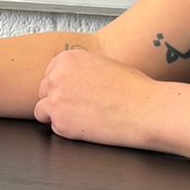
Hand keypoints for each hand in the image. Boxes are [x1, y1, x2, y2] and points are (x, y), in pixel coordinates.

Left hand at [34, 46, 154, 145]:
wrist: (147, 109)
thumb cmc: (133, 88)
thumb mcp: (102, 64)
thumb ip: (80, 70)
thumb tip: (69, 81)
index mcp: (68, 58)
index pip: (49, 73)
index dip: (62, 85)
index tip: (75, 92)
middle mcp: (57, 76)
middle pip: (43, 91)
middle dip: (58, 100)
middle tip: (80, 107)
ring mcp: (56, 99)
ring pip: (42, 110)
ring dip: (57, 115)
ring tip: (82, 118)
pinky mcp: (61, 122)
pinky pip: (54, 128)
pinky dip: (67, 130)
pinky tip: (88, 127)